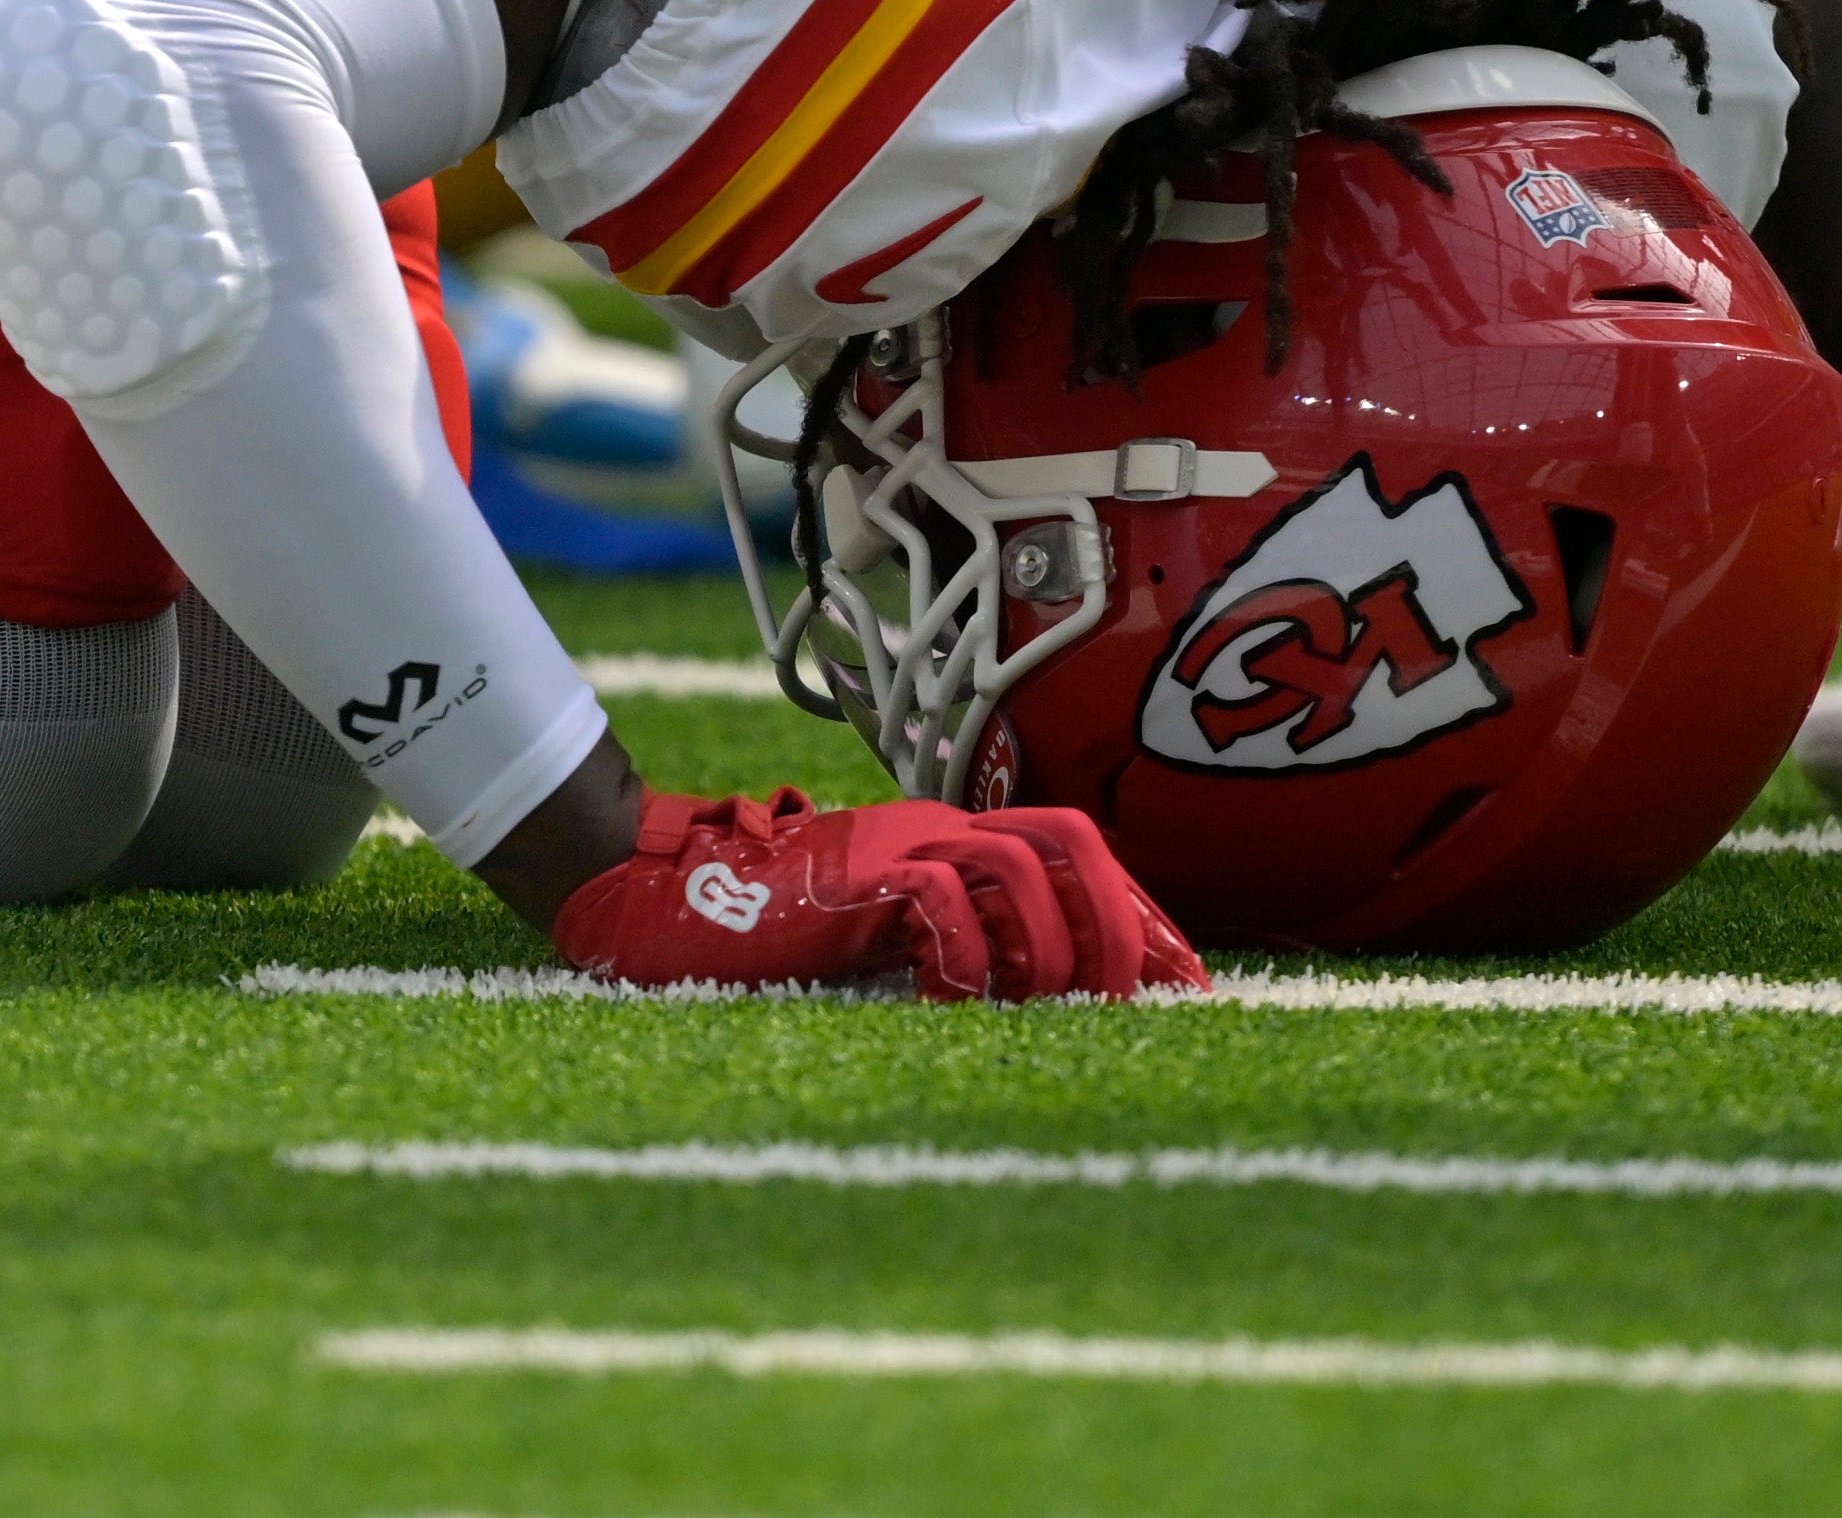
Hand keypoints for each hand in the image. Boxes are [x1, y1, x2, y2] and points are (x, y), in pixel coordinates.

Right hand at [548, 789, 1205, 1000]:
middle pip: (1070, 845)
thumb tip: (1037, 1006)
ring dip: (1053, 951)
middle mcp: (936, 828)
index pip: (1076, 853)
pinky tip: (955, 1010)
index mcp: (949, 840)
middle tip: (1143, 1005)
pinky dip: (968, 966)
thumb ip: (949, 951)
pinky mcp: (858, 876)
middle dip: (1122, 925)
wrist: (653, 898)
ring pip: (1022, 871)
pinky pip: (944, 908)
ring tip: (1048, 1013)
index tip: (1188, 988)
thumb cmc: (763, 934)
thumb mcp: (880, 944)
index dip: (1141, 916)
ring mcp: (897, 845)